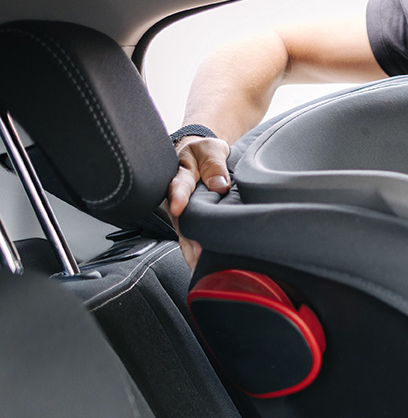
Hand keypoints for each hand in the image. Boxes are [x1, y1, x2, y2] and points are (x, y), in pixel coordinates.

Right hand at [166, 135, 229, 269]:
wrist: (200, 154)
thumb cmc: (204, 151)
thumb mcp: (210, 149)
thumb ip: (214, 164)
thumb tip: (219, 185)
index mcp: (182, 174)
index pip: (178, 185)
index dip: (178, 196)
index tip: (179, 208)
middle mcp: (178, 195)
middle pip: (180, 218)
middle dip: (187, 237)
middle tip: (197, 254)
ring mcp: (183, 210)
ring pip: (184, 232)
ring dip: (191, 250)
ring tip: (198, 268)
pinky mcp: (189, 220)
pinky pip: (190, 237)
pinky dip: (194, 253)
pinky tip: (199, 267)